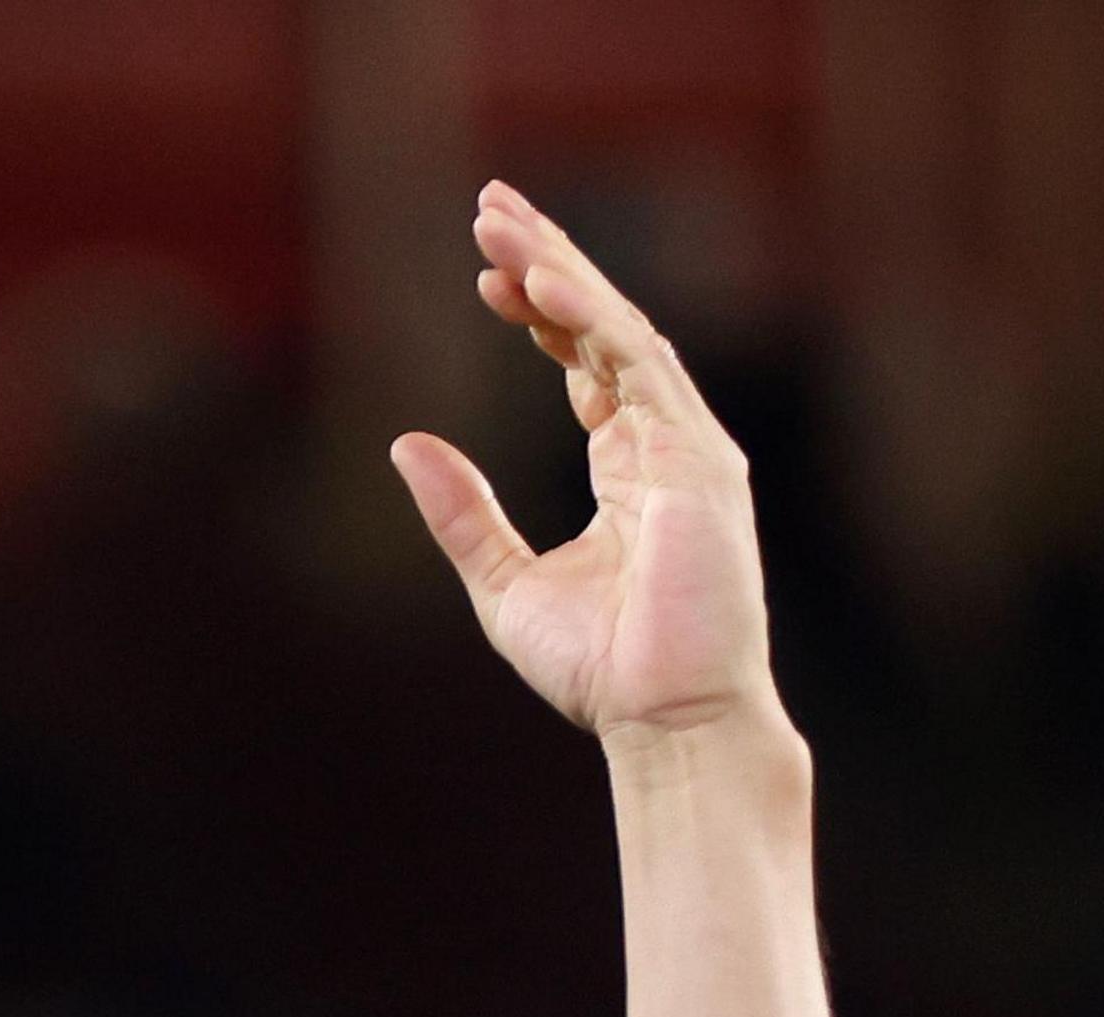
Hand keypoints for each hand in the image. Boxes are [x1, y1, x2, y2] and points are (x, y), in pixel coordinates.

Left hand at [391, 182, 779, 740]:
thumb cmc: (602, 668)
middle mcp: (665, 444)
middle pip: (604, 328)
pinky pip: (641, 366)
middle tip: (492, 207)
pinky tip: (544, 281)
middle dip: (548, 264)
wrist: (664, 721)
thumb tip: (405, 445)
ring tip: (503, 222)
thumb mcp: (502, 582)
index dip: (539, 312)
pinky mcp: (698, 461)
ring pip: (621, 330)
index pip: (587, 363)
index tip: (486, 277)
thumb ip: (462, 514)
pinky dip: (592, 318)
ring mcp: (688, 447)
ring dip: (561, 270)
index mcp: (631, 467)